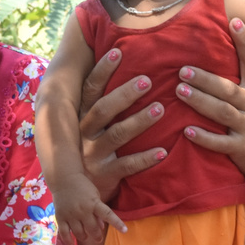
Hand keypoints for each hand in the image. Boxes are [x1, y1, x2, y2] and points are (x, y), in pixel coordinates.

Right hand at [53, 177, 127, 244]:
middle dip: (97, 236)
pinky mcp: (60, 217)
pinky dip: (68, 240)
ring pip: (79, 233)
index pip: (108, 215)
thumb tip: (102, 227)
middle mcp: (83, 210)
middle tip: (98, 239)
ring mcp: (71, 214)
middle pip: (92, 228)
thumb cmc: (82, 186)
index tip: (125, 231)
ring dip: (84, 237)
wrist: (63, 178)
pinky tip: (72, 242)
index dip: (117, 223)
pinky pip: (64, 233)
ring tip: (85, 236)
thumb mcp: (94, 195)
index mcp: (93, 203)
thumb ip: (98, 211)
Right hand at [77, 49, 167, 204]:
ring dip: (139, 121)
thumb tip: (119, 63)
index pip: (89, 89)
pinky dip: (146, 158)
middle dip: (125, 94)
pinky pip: (127, 166)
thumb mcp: (90, 126)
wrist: (81, 193)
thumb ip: (101, 102)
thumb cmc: (92, 149)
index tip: (118, 51)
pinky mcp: (105, 176)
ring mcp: (93, 156)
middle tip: (148, 80)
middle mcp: (83, 134)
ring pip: (117, 135)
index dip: (102, 70)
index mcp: (80, 117)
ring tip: (161, 109)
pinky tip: (164, 151)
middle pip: (103, 110)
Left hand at [175, 19, 244, 183]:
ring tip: (180, 92)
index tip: (236, 21)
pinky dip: (204, 137)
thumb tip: (229, 48)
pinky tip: (187, 131)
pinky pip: (221, 143)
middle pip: (228, 89)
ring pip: (222, 112)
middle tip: (182, 70)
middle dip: (205, 79)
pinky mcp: (243, 148)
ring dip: (200, 101)